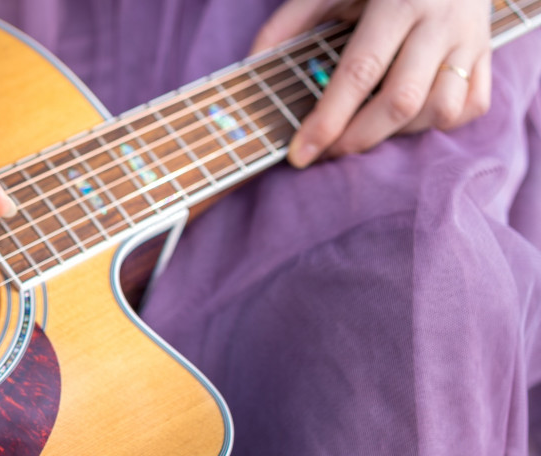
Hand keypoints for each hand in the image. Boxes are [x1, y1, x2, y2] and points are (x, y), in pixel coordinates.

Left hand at [250, 0, 491, 167]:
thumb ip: (292, 20)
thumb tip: (252, 63)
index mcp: (399, 1)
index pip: (360, 73)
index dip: (327, 121)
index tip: (299, 154)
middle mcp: (442, 22)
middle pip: (402, 102)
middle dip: (357, 139)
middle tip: (325, 154)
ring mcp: (472, 40)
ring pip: (441, 110)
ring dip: (397, 134)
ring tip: (364, 131)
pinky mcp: (489, 53)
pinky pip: (472, 106)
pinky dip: (437, 124)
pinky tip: (406, 120)